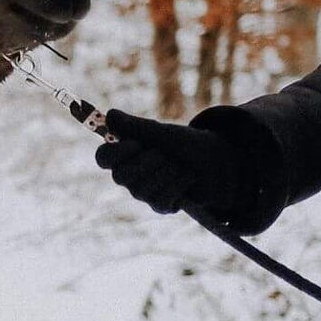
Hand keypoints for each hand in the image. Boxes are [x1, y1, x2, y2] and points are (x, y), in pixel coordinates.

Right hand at [95, 108, 253, 224]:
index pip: (103, 158)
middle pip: (121, 176)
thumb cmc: (187, 143)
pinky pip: (160, 201)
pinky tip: (187, 179)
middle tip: (166, 154)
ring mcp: (145, 192)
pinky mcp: (161, 205)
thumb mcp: (163, 132)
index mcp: (127, 154)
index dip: (115, 153)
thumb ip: (136, 127)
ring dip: (167, 172)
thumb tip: (109, 114)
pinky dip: (178, 186)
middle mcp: (131, 175)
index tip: (136, 143)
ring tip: (180, 165)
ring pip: (142, 190)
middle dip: (149, 162)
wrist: (218, 161)